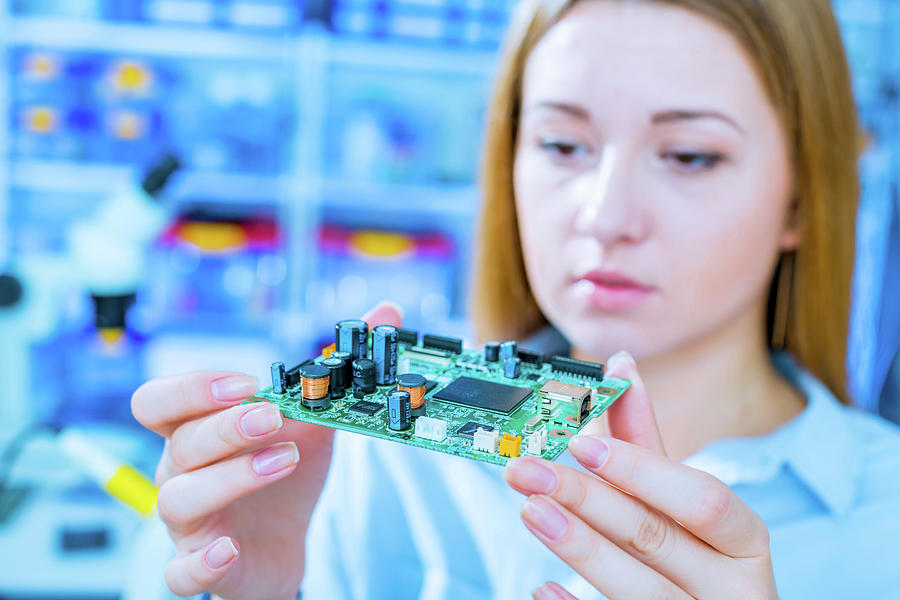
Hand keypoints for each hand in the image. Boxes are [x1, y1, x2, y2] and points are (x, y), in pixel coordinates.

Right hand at [131, 301, 402, 598]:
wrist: (286, 542)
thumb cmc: (283, 473)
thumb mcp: (312, 418)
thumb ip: (337, 368)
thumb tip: (385, 311)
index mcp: (200, 430)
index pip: (159, 401)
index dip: (191, 388)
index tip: (243, 384)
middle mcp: (185, 472)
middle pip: (179, 443)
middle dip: (224, 426)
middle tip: (272, 417)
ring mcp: (190, 522)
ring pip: (179, 499)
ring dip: (231, 476)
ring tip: (284, 460)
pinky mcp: (201, 565)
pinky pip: (182, 570)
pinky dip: (202, 561)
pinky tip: (230, 548)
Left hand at [504, 352, 776, 598]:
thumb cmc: (695, 557)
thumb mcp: (678, 502)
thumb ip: (647, 444)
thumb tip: (620, 367)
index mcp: (743, 541)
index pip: (703, 501)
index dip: (642, 471)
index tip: (581, 445)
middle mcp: (731, 589)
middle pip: (655, 538)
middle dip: (586, 499)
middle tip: (525, 470)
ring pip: (638, 589)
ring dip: (578, 546)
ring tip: (530, 511)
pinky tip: (541, 586)